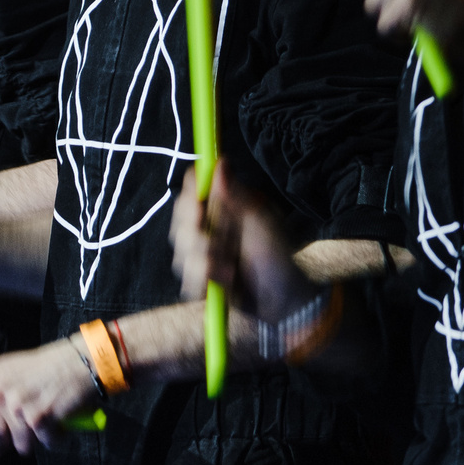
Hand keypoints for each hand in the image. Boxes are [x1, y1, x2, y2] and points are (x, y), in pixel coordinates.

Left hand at [0, 341, 99, 459]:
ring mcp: (15, 405)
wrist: (78, 361)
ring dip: (34, 439)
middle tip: (22, 426)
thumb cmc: (41, 369)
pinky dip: (54, 437)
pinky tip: (57, 418)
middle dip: (7, 443)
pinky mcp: (37, 418)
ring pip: (20, 446)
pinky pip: (44, 445)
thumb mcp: (3, 372)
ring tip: (43, 415)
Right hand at [171, 159, 315, 323]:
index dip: (191, 199)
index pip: (194, 190)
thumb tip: (220, 162)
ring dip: (205, 263)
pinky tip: (226, 284)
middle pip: (180, 220)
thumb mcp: (261, 224)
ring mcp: (203, 251)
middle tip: (220, 247)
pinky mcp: (199, 275)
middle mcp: (211, 224)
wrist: (283, 303)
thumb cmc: (279, 258)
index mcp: (226, 206)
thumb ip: (236, 196)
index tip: (200, 210)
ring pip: (181, 250)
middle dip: (198, 238)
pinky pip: (185, 276)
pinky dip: (204, 281)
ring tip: (232, 272)